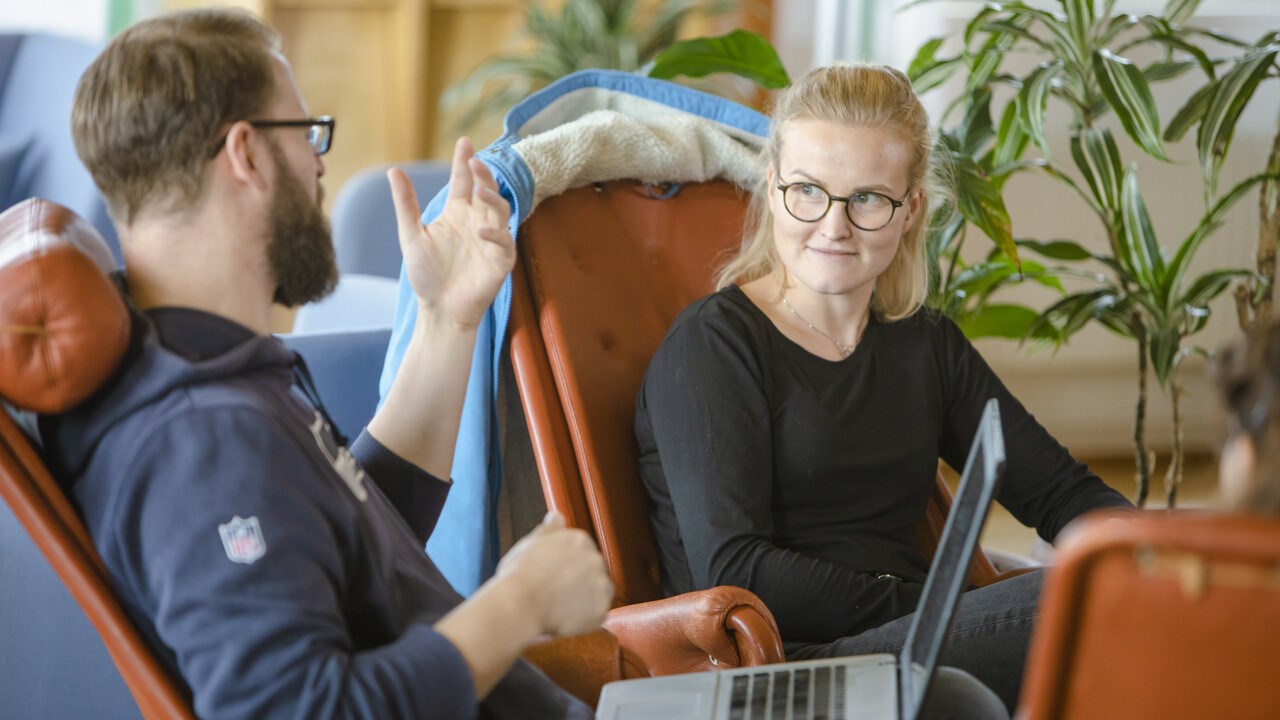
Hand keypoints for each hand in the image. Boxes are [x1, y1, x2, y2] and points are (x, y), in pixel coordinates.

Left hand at [387, 137, 513, 327]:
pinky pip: (505, 242)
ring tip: (479, 190)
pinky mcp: (501, 260)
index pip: (463, 181)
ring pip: (501, 211)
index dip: (464, 161)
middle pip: (486, 190)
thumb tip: (394, 170)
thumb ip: (406, 204)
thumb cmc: (426, 275)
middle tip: (474, 161)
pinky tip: (481, 232)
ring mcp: (492, 240)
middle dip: (483, 174)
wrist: (439, 309)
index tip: (464, 142)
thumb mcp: (411, 235)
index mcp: (458, 213)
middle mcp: (477, 222)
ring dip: (492, 198)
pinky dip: (496, 235)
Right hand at [494, 512, 612, 636]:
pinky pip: (596, 616)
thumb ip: (549, 529)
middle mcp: (596, 558)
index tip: (550, 577)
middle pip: (591, 571)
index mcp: (579, 539)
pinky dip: (583, 620)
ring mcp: (601, 585)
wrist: (518, 605)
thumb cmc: (518, 574)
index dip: (564, 568)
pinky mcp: (601, 610)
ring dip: (583, 600)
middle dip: (577, 582)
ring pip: (597, 593)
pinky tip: (563, 620)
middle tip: (552, 594)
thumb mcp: (530, 543)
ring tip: (558, 607)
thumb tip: (558, 515)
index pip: (581, 552)